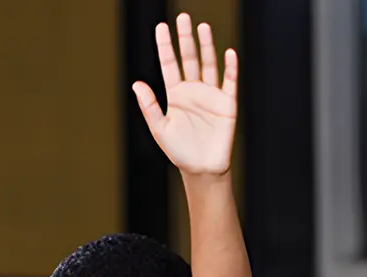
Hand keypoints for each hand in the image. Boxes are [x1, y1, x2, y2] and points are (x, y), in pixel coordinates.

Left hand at [132, 13, 237, 175]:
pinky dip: (230, 68)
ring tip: (202, 27)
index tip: (161, 27)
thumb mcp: (159, 128)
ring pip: (208, 65)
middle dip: (186, 39)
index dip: (165, 46)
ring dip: (206, 46)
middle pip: (189, 58)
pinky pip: (229, 82)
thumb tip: (136, 83)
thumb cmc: (179, 151)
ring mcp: (211, 95)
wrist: (201, 169)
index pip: (169, 64)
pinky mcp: (227, 104)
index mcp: (175, 94)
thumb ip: (149, 106)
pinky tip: (228, 53)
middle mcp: (193, 90)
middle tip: (183, 17)